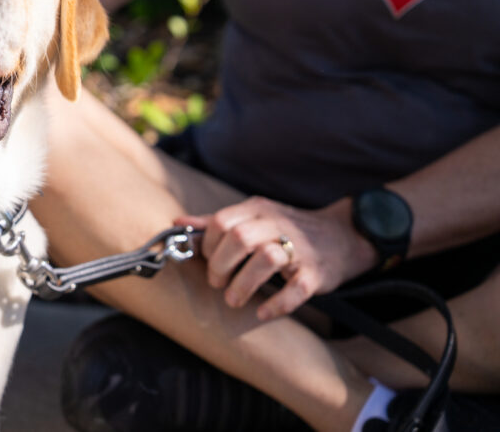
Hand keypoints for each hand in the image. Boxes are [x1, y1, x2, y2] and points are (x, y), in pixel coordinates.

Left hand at [175, 197, 376, 319]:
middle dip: (220, 265)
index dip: (208, 245)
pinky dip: (277, 304)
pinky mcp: (316, 273)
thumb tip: (178, 223)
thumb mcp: (253, 217)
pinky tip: (263, 312)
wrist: (342, 235)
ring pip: (266, 259)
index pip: (222, 222)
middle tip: (217, 283)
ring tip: (234, 300)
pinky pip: (296, 289)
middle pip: (239, 239)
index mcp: (258, 209)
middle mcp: (277, 224)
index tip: (208, 261)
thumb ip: (216, 222)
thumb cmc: (287, 229)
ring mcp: (299, 248)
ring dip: (243, 284)